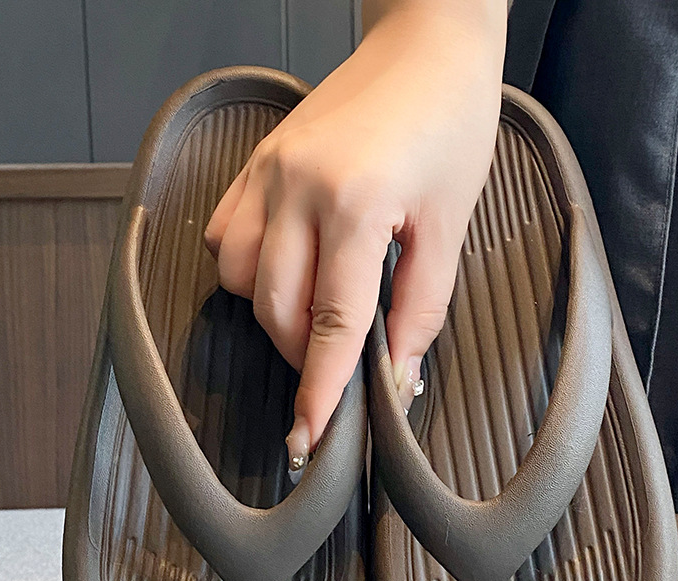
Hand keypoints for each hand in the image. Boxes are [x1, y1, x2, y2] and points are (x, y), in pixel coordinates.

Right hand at [205, 5, 505, 469]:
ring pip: (239, 277)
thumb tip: (397, 375)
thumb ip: (420, 308)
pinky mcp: (256, 163)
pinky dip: (247, 270)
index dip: (319, 390)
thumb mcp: (450, 224)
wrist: (426, 45)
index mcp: (354, 206)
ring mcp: (267, 173)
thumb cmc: (451, 126)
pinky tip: (284, 270)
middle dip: (303, 354)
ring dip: (273, 314)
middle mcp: (296, 190)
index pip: (330, 324)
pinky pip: (226, 235)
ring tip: (315, 313)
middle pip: (275, 309)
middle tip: (338, 365)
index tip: (309, 437)